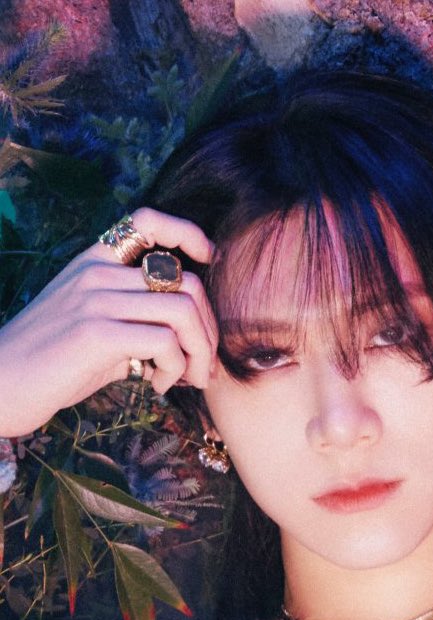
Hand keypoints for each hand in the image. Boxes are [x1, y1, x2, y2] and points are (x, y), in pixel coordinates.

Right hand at [0, 208, 216, 436]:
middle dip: (208, 328)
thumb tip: (194, 338)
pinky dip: (175, 369)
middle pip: (186, 281)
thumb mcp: (98, 326)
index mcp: (95, 261)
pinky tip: (158, 386)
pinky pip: (165, 342)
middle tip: (202, 365)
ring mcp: (96, 299)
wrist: (2, 383)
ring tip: (187, 378)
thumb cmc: (55, 362)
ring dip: (199, 351)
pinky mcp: (97, 333)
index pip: (149, 220)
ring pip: (183, 310)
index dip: (189, 234)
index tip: (211, 260)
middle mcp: (97, 272)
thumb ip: (138, 319)